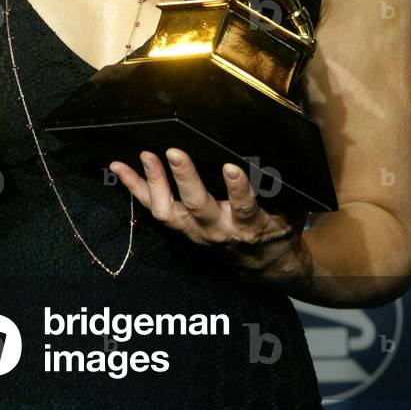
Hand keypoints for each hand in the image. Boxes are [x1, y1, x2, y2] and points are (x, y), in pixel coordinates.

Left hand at [109, 148, 311, 285]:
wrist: (266, 267)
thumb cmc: (278, 228)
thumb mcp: (291, 209)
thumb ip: (286, 184)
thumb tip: (287, 142)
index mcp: (250, 225)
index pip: (245, 207)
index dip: (238, 189)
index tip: (232, 167)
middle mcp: (219, 230)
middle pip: (198, 206)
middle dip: (186, 179)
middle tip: (175, 152)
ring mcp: (195, 231)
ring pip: (170, 211)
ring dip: (155, 182)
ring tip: (146, 155)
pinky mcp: (180, 228)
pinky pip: (153, 209)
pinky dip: (135, 187)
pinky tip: (119, 166)